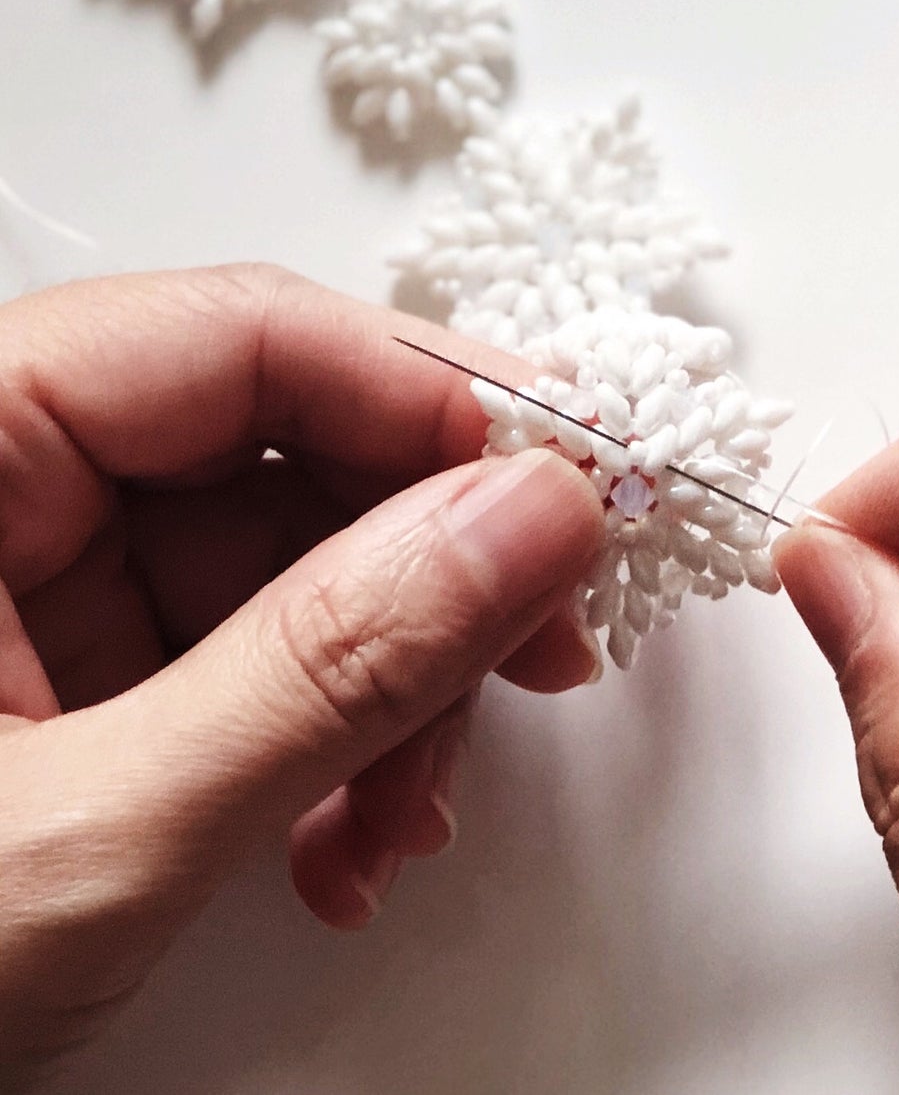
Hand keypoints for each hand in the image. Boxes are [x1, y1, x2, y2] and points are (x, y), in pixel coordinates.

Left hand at [0, 265, 602, 1079]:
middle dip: (430, 567)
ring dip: (394, 686)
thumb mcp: (89, 833)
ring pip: (294, 562)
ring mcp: (35, 588)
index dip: (424, 390)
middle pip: (284, 445)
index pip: (235, 335)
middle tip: (545, 640)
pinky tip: (348, 841)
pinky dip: (334, 746)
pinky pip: (258, 657)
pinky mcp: (74, 679)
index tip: (567, 474)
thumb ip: (327, 664)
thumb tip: (527, 517)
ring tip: (411, 813)